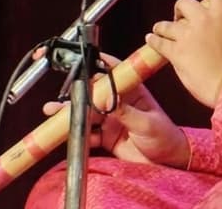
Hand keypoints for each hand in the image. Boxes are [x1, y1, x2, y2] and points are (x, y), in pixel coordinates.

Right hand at [41, 53, 189, 167]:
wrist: (167, 162)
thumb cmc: (165, 137)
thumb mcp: (147, 123)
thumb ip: (127, 113)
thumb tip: (108, 100)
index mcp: (134, 93)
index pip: (117, 74)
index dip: (102, 64)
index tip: (87, 58)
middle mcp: (121, 104)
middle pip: (96, 94)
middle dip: (79, 92)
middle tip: (64, 93)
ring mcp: (112, 120)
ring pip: (87, 113)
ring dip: (71, 113)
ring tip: (54, 111)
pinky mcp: (106, 137)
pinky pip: (88, 133)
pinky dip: (76, 133)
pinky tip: (64, 132)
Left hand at [147, 0, 221, 107]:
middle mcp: (203, 21)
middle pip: (184, 1)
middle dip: (182, 9)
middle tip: (184, 18)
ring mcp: (186, 36)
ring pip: (166, 23)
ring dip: (164, 27)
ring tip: (164, 31)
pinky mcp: (175, 53)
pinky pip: (158, 42)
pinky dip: (153, 40)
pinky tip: (151, 39)